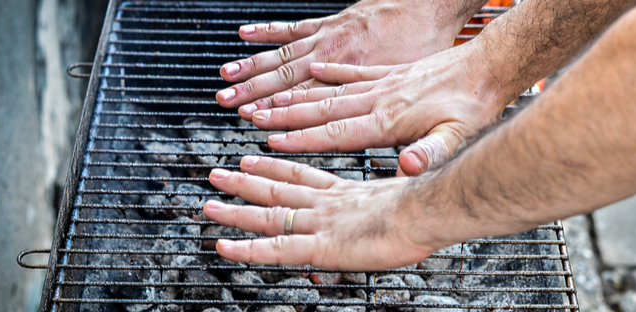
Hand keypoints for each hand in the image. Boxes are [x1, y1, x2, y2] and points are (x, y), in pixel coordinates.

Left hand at [203, 156, 448, 269]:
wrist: (426, 209)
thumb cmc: (424, 204)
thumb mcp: (403, 193)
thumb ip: (388, 194)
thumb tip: (394, 196)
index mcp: (345, 191)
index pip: (302, 176)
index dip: (275, 168)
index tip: (254, 160)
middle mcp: (326, 204)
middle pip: (277, 191)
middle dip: (244, 183)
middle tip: (218, 174)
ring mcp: (320, 224)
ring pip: (269, 216)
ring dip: (236, 210)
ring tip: (209, 204)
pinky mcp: (320, 246)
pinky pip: (276, 249)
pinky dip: (247, 249)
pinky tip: (225, 248)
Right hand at [245, 42, 511, 175]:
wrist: (488, 65)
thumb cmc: (475, 106)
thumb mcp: (459, 136)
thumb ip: (432, 154)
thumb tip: (409, 167)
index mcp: (388, 119)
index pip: (335, 132)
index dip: (301, 139)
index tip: (271, 143)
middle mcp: (378, 97)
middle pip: (321, 107)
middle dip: (283, 114)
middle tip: (251, 116)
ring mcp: (381, 82)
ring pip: (328, 88)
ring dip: (296, 92)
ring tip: (267, 94)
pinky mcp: (390, 72)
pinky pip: (350, 70)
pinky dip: (329, 70)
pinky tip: (313, 67)